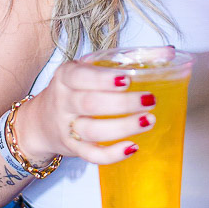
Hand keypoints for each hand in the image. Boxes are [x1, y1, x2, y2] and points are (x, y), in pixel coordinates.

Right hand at [14, 59, 157, 166]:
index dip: (104, 79)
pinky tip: (132, 147)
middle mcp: (63, 101)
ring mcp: (67, 127)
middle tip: (150, 100)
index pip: (81, 76)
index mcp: (66, 76)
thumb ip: (123, 60)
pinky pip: (91, 155)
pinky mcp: (73, 148)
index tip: (127, 79)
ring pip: (93, 131)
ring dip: (123, 127)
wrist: (41, 122)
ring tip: (149, 121)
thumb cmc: (74, 89)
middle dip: (123, 103)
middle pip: (91, 104)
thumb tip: (168, 52)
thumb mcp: (88, 69)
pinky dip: (112, 155)